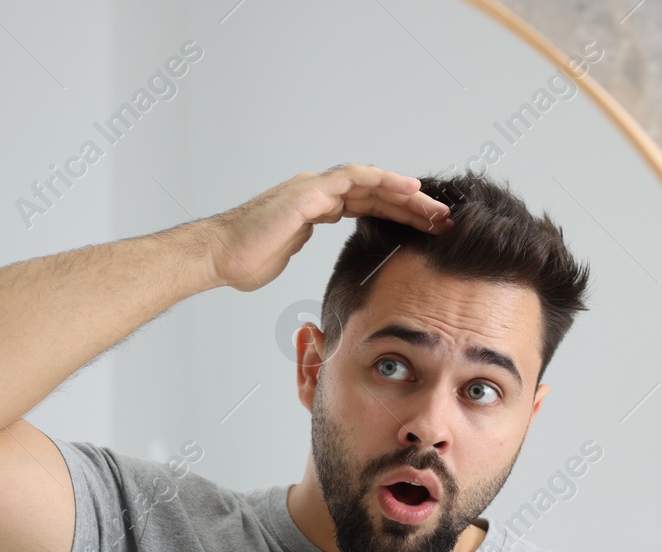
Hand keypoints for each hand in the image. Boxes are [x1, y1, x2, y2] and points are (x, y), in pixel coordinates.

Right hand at [193, 164, 453, 292]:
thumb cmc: (242, 261)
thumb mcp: (283, 254)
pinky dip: (384, 182)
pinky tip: (411, 190)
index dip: (397, 216)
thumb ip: (298, 244)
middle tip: (443, 220)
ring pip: (371, 183)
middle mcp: (316, 192)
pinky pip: (355, 179)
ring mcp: (312, 188)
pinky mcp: (309, 192)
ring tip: (437, 208)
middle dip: (410, 206)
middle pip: (374, 193)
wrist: (218, 256)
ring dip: (406, 195)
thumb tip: (302, 245)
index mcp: (313, 207)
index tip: (425, 230)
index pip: (365, 206)